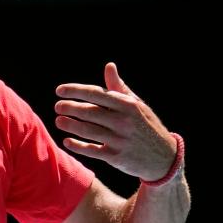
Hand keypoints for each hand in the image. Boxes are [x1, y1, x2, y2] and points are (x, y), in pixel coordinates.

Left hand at [54, 62, 176, 180]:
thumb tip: (109, 65)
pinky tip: (67, 141)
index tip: (59, 90)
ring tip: (58, 120)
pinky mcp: (116, 157)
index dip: (75, 91)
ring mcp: (120, 140)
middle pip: (89, 112)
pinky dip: (77, 146)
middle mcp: (123, 121)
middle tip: (57, 106)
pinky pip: (92, 150)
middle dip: (70, 107)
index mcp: (127, 105)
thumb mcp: (136, 105)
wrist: (164, 157)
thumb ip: (119, 87)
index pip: (96, 94)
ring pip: (88, 130)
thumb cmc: (145, 125)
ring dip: (70, 125)